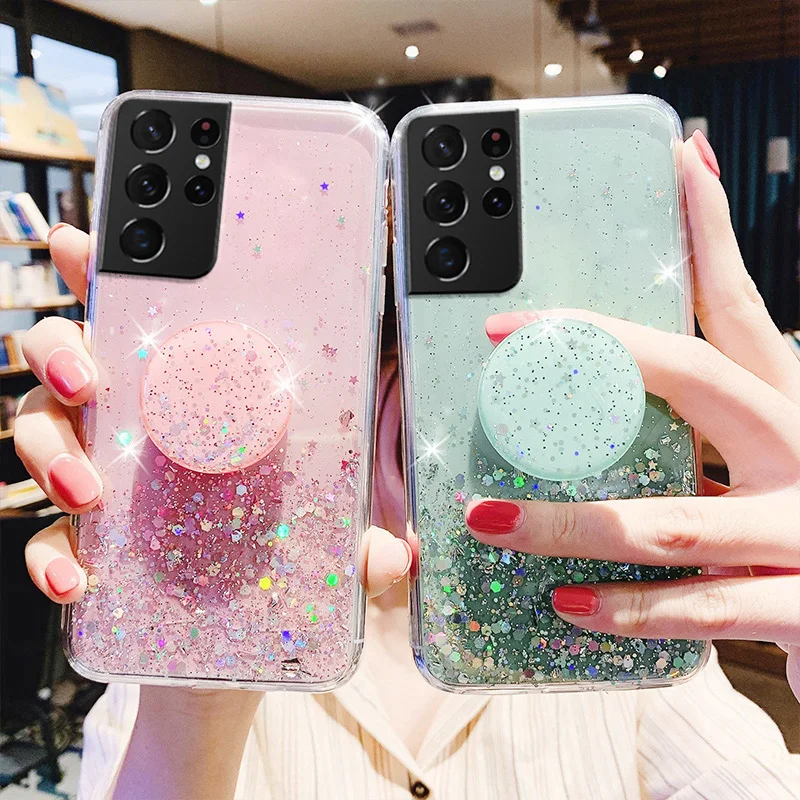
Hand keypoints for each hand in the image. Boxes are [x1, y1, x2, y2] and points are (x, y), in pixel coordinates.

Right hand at [15, 224, 411, 797]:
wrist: (234, 663)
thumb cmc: (284, 572)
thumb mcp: (333, 539)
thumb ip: (362, 542)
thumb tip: (397, 556)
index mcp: (202, 401)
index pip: (148, 320)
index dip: (109, 276)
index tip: (88, 243)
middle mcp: (143, 428)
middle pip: (71, 356)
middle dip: (61, 349)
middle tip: (88, 379)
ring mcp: (108, 483)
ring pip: (39, 429)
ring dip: (49, 448)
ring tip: (89, 489)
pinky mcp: (86, 545)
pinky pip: (41, 534)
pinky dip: (46, 551)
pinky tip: (76, 578)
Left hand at [465, 132, 799, 700]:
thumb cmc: (796, 512)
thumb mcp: (759, 444)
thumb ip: (707, 399)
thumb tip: (635, 345)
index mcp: (785, 403)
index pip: (740, 300)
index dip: (704, 228)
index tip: (668, 161)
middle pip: (700, 376)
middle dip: (599, 351)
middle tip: (500, 334)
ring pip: (676, 520)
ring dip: (570, 523)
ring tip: (485, 517)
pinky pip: (706, 611)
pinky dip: (631, 610)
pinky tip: (566, 606)